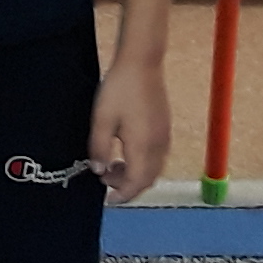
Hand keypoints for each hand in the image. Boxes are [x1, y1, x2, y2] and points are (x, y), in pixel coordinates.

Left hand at [90, 57, 170, 202]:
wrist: (142, 62)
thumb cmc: (119, 89)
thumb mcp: (102, 119)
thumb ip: (98, 148)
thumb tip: (97, 170)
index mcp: (143, 146)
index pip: (136, 183)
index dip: (122, 195)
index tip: (108, 199)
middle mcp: (158, 145)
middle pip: (147, 180)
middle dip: (128, 187)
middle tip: (107, 181)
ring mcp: (165, 136)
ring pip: (154, 169)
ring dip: (136, 175)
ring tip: (114, 165)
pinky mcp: (165, 127)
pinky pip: (157, 157)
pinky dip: (143, 164)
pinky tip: (127, 152)